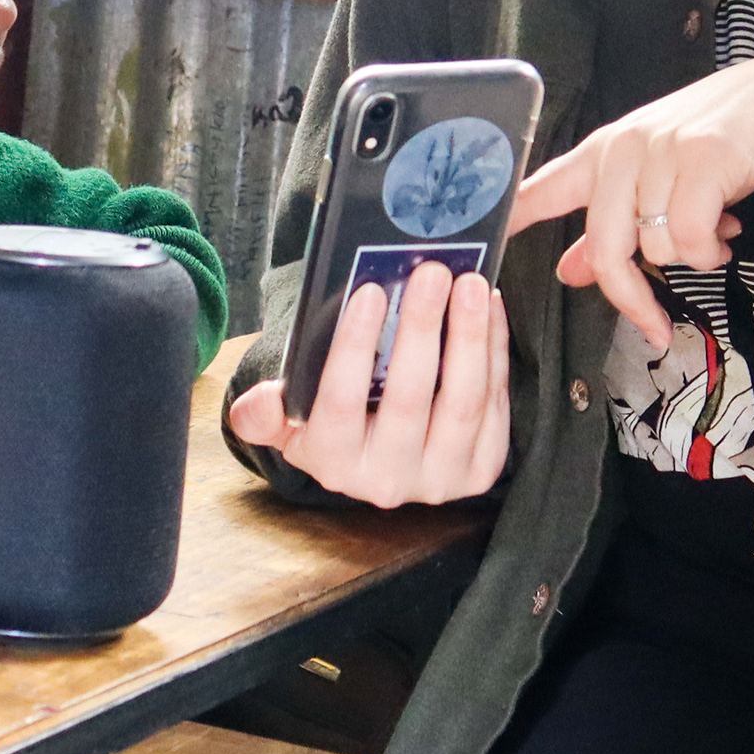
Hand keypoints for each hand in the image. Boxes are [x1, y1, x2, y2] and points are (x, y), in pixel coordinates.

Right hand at [227, 261, 509, 507]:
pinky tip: (488, 308)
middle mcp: (386, 481)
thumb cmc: (336, 423)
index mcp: (333, 464)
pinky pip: (495, 403)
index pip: (339, 403)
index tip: (369, 291)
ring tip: (468, 283)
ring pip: (462, 402)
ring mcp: (441, 479)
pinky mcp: (482, 468)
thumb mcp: (289, 421)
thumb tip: (258, 405)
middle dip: (421, 329)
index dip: (354, 347)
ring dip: (468, 336)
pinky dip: (493, 350)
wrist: (383, 462)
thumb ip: (265, 413)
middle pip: (408, 400)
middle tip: (430, 272)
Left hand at [506, 52, 753, 351]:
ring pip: (655, 245)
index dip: (510, 219)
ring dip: (690, 259)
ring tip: (714, 237)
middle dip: (630, 293)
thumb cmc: (718, 142)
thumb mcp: (655, 179)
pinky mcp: (703, 158)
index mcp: (601, 153)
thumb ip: (612, 226)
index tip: (477, 248)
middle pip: (603, 244)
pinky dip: (709, 251)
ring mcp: (661, 149)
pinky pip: (690, 236)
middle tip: (653, 322)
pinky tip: (726, 235)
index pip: (542, 186)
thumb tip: (570, 272)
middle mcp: (623, 148)